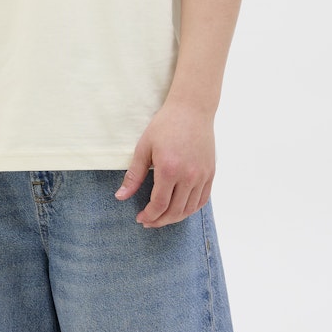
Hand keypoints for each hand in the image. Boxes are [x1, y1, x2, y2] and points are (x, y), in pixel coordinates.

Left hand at [115, 99, 214, 227]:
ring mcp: (202, 175)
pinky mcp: (210, 173)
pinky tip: (180, 209)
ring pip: (189, 209)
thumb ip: (134, 175)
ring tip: (162, 217)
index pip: (159, 204)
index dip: (149, 216)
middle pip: (175, 211)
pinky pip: (202, 200)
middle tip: (148, 221)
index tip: (141, 218)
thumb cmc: (165, 125)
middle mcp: (188, 176)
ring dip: (175, 218)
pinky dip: (191, 209)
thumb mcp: (144, 147)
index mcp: (169, 169)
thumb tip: (120, 197)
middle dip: (160, 221)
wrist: (192, 109)